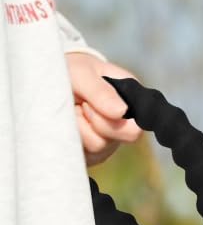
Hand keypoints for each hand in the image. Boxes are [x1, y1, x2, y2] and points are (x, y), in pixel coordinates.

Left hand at [67, 53, 142, 167]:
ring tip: (70, 110)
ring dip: (78, 128)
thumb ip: (100, 91)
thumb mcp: (81, 72)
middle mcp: (124, 124)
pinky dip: (69, 137)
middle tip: (79, 104)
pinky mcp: (91, 152)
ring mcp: (108, 140)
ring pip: (98, 147)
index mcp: (130, 101)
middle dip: (93, 121)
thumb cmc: (67, 70)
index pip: (135, 127)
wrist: (45, 79)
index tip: (89, 103)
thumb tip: (121, 112)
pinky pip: (83, 153)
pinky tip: (66, 121)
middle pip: (118, 138)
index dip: (114, 119)